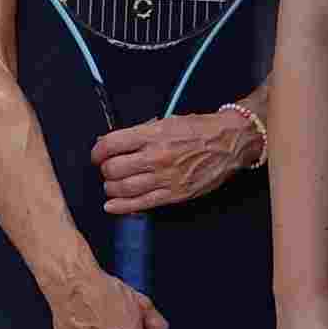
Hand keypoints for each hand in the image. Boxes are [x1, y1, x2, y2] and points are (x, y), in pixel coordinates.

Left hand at [92, 106, 248, 217]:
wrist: (229, 143)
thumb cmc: (199, 130)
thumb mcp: (167, 122)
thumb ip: (139, 133)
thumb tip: (111, 143)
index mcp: (153, 135)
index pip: (111, 144)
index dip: (98, 152)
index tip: (98, 155)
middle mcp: (156, 157)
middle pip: (113, 169)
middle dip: (105, 170)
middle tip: (108, 169)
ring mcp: (165, 178)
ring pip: (123, 188)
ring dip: (111, 188)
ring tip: (113, 184)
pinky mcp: (173, 194)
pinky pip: (141, 204)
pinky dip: (121, 206)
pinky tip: (111, 205)